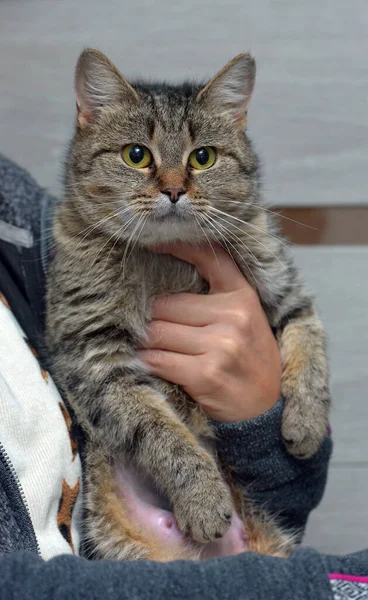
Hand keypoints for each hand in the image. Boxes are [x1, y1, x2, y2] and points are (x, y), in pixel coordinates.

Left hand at [138, 244, 280, 422]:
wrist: (267, 408)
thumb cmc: (249, 358)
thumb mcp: (246, 317)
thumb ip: (217, 292)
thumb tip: (166, 273)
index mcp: (242, 296)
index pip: (207, 257)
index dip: (176, 246)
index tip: (151, 245)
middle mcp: (233, 316)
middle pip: (166, 304)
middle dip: (149, 316)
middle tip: (140, 322)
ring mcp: (221, 345)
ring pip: (157, 332)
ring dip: (145, 341)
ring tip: (144, 344)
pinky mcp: (206, 373)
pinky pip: (158, 360)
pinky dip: (147, 362)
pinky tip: (148, 362)